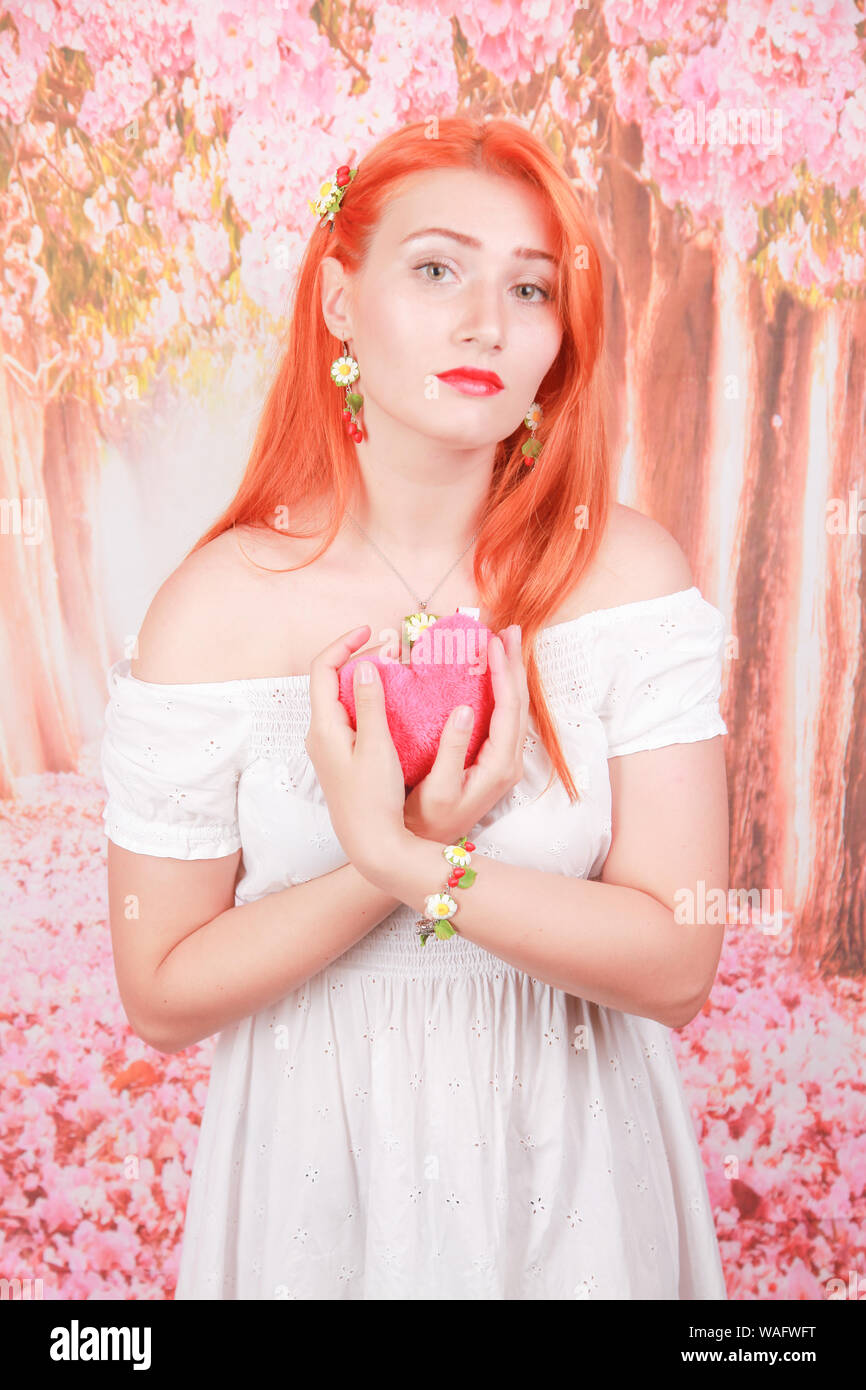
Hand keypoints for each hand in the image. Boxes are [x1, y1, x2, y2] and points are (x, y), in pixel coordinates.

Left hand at [304, 624, 406, 875]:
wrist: (370, 844)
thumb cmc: (373, 799)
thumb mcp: (376, 748)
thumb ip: (371, 704)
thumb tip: (366, 664)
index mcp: (324, 727)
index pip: (323, 669)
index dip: (344, 644)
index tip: (371, 631)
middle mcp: (320, 733)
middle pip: (331, 681)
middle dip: (359, 658)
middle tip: (394, 650)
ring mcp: (330, 747)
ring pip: (343, 699)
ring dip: (366, 679)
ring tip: (397, 670)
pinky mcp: (342, 758)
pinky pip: (351, 717)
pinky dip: (369, 701)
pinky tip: (394, 705)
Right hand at [403, 624, 528, 843]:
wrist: (426, 848)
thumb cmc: (426, 820)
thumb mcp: (437, 788)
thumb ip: (452, 749)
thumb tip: (464, 709)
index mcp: (499, 765)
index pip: (508, 709)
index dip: (503, 672)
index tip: (493, 642)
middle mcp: (509, 762)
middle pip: (519, 704)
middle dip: (514, 664)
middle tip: (507, 630)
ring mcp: (504, 762)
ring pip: (514, 709)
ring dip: (510, 674)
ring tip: (504, 644)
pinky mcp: (494, 761)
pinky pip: (504, 717)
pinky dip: (501, 690)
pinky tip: (493, 676)